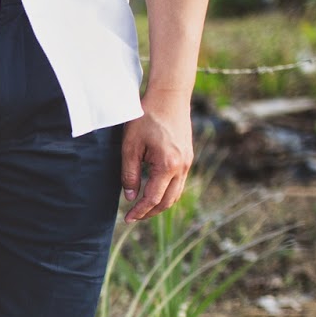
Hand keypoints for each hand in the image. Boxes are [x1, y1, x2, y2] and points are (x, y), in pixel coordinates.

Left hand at [121, 88, 194, 222]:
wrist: (169, 96)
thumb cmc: (146, 118)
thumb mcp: (130, 146)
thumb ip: (129, 174)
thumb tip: (130, 197)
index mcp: (168, 165)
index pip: (153, 198)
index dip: (139, 212)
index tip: (127, 219)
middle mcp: (182, 166)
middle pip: (168, 201)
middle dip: (150, 212)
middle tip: (134, 217)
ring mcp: (188, 162)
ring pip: (176, 193)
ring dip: (160, 204)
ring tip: (143, 208)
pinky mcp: (188, 156)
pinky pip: (179, 182)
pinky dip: (167, 192)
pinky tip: (153, 191)